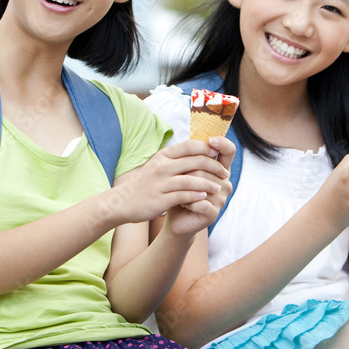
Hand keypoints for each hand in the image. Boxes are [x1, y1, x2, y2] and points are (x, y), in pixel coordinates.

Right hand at [111, 138, 230, 225]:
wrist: (123, 202)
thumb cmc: (145, 184)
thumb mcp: (157, 165)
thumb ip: (175, 158)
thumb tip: (196, 150)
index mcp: (163, 156)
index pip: (190, 146)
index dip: (207, 148)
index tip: (218, 154)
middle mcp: (163, 166)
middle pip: (195, 161)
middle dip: (214, 167)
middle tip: (225, 173)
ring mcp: (161, 183)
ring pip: (192, 179)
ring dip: (208, 183)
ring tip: (218, 188)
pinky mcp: (161, 199)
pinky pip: (183, 196)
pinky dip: (196, 195)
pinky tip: (205, 197)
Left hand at [165, 136, 235, 236]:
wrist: (175, 218)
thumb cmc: (179, 191)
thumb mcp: (184, 170)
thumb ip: (192, 155)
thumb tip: (194, 137)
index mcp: (219, 169)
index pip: (229, 151)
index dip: (222, 143)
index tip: (211, 140)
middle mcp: (224, 183)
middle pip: (208, 167)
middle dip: (188, 172)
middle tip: (177, 181)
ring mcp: (221, 199)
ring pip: (203, 184)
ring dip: (185, 188)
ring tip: (178, 192)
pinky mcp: (214, 213)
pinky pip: (200, 201)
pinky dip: (186, 202)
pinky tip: (182, 204)